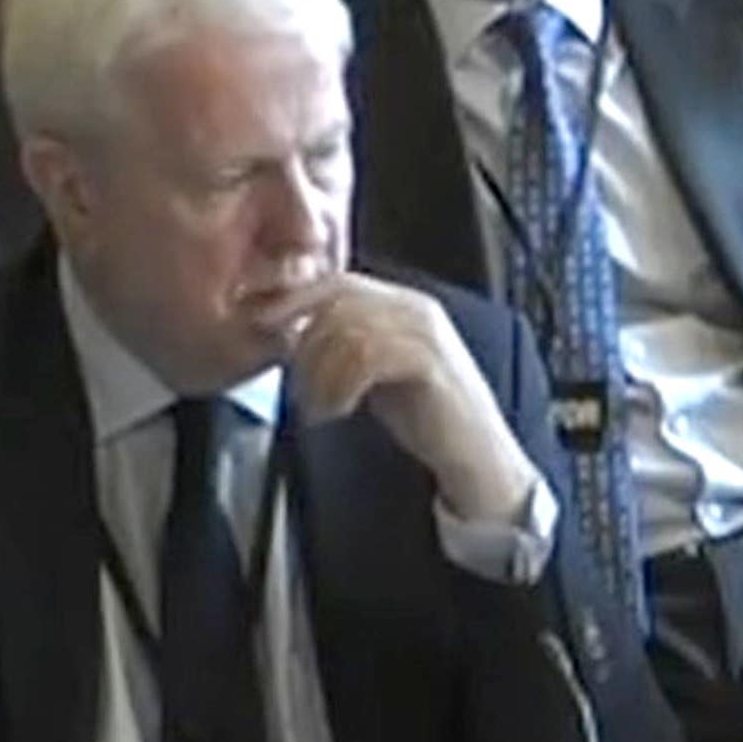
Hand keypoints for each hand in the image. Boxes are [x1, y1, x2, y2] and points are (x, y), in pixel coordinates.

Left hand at [281, 275, 540, 526]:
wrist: (476, 458)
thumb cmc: (426, 418)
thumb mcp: (377, 371)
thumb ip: (345, 344)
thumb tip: (290, 332)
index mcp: (406, 304)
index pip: (340, 283)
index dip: (297, 301)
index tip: (266, 330)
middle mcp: (419, 309)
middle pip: (337, 303)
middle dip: (305, 347)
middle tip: (300, 390)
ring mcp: (426, 333)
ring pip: (345, 332)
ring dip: (319, 374)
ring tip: (320, 408)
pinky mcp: (428, 362)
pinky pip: (363, 359)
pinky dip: (339, 387)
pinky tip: (341, 411)